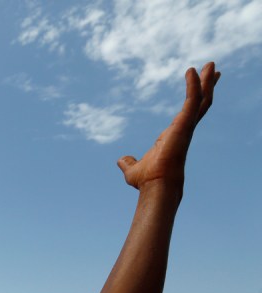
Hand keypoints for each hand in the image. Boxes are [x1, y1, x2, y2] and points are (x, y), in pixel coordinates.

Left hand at [118, 62, 219, 192]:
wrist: (155, 186)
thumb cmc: (147, 180)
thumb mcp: (133, 170)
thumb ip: (128, 163)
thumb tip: (121, 160)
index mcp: (174, 135)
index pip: (188, 113)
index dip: (194, 99)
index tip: (199, 86)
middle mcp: (183, 129)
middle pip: (200, 103)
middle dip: (207, 85)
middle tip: (213, 68)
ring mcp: (186, 127)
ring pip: (201, 99)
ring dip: (206, 81)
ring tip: (211, 64)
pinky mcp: (184, 124)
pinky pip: (192, 100)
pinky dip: (193, 85)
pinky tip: (191, 71)